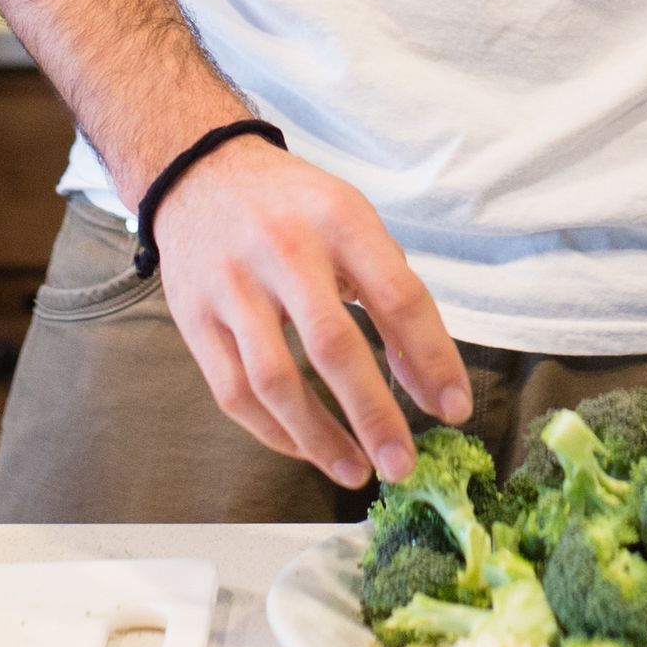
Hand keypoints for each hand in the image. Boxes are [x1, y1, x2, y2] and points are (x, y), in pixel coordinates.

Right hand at [146, 137, 475, 487]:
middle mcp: (284, 251)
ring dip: (319, 437)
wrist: (199, 175)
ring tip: (356, 471)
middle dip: (373, 414)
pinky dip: (273, 431)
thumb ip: (392, 295)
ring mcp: (232, 287)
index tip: (453, 408)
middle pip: (333, 344)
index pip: (398, 296)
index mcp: (340, 220)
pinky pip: (233, 391)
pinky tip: (305, 450)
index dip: (431, 358)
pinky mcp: (194, 318)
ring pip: (275, 380)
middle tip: (403, 463)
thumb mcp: (353, 224)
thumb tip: (426, 383)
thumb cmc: (293, 208)